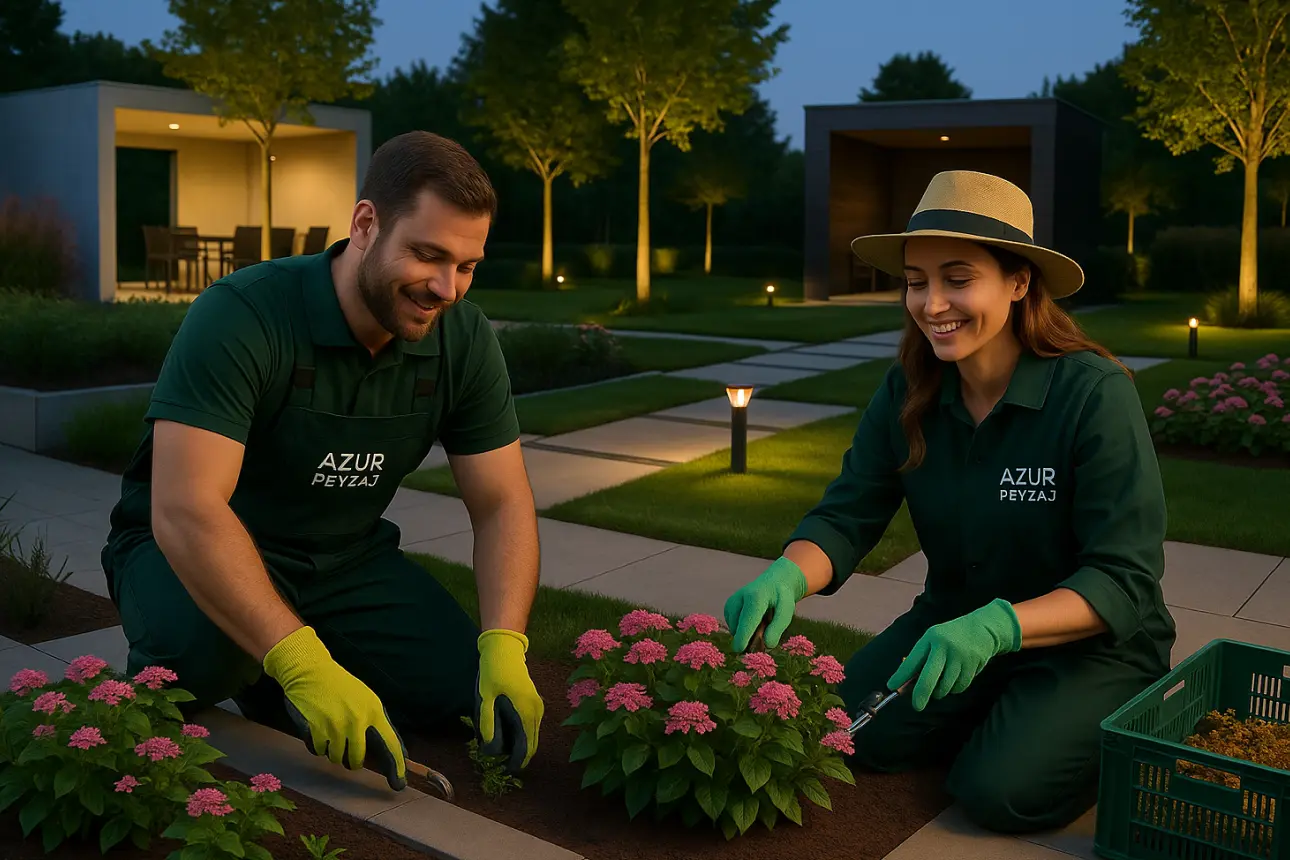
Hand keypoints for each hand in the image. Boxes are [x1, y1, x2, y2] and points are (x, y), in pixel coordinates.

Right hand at [262, 626, 406, 790]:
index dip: (396, 766)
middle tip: (348, 751)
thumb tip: (397, 751)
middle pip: (357, 760)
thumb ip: (378, 723)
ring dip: (333, 750)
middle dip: (352, 761)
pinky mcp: (316, 730)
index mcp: (373, 711)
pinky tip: (317, 726)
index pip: (390, 744)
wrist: (311, 670)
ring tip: (330, 730)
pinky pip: (318, 751)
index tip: (399, 783)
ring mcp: (335, 727)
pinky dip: (317, 744)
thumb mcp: (366, 699)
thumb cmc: (341, 686)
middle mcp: (357, 721)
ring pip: (336, 758)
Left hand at [476, 629, 543, 773]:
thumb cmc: (493, 672)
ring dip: (520, 746)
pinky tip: (506, 735)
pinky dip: (522, 736)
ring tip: (500, 751)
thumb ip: (488, 724)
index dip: (516, 763)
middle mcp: (536, 711)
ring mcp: (537, 706)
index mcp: (525, 712)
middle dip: (518, 757)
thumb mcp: (485, 699)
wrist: (505, 649)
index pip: (526, 747)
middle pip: (532, 744)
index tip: (505, 772)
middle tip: (500, 765)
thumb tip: (491, 749)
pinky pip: (531, 726)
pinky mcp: (534, 702)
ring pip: (532, 736)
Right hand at [723, 556, 808, 651]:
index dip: (742, 637)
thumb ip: (777, 628)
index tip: (739, 649)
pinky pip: (733, 626)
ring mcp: (732, 601)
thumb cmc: (781, 598)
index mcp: (756, 598)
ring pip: (734, 627)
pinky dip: (741, 629)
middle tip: (763, 637)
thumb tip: (767, 645)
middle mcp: (740, 598)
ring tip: (760, 623)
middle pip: (738, 626)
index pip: (747, 621)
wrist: (774, 582)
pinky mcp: (728, 606)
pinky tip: (752, 622)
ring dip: (745, 633)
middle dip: (747, 638)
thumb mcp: (786, 612)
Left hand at [887, 598, 1021, 711]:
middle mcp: (944, 647)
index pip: (912, 661)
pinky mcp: (972, 666)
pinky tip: (954, 679)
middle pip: (928, 679)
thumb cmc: (949, 637)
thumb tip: (906, 684)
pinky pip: (959, 687)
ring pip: (945, 687)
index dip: (901, 676)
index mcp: (930, 638)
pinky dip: (954, 689)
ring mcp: (960, 657)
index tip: (891, 686)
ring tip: (941, 682)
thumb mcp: (933, 640)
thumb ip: (921, 659)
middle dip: (920, 695)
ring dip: (940, 691)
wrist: (982, 629)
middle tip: (917, 706)